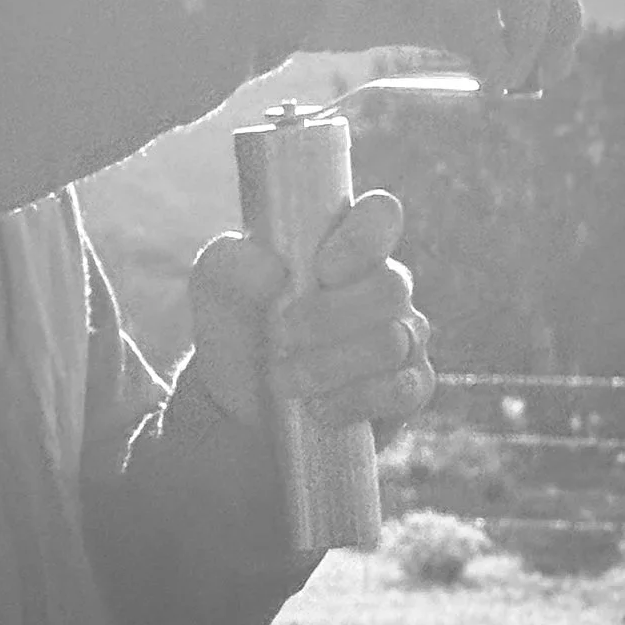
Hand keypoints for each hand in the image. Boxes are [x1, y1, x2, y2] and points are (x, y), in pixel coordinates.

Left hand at [187, 190, 435, 444]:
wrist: (242, 399)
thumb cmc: (242, 324)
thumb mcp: (216, 287)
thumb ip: (232, 264)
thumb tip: (272, 272)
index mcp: (348, 246)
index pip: (381, 216)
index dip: (362, 239)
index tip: (320, 269)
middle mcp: (386, 287)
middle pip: (391, 288)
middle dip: (329, 317)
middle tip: (281, 334)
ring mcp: (405, 337)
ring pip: (392, 342)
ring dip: (330, 364)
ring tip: (283, 379)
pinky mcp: (408, 389)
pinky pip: (402, 390)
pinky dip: (353, 400)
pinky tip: (318, 407)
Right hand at [307, 0, 581, 97]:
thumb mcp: (389, 4)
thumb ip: (444, 13)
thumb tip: (498, 50)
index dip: (535, 0)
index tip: (539, 54)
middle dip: (552, 16)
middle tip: (554, 72)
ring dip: (528, 32)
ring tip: (517, 81)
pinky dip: (495, 45)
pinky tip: (488, 80)